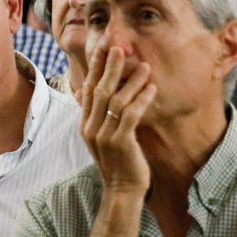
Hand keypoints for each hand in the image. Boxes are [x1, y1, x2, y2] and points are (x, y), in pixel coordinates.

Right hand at [79, 43, 154, 193]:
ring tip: (145, 67)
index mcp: (85, 124)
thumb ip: (95, 115)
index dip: (95, 68)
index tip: (103, 48)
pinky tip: (151, 89)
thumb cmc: (117, 161)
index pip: (88, 89)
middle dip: (110, 67)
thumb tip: (84, 93)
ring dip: (132, 82)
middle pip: (100, 90)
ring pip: (116, 101)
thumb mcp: (101, 137)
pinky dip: (141, 100)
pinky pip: (131, 115)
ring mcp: (104, 135)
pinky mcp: (120, 142)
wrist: (121, 190)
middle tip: (119, 47)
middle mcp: (91, 128)